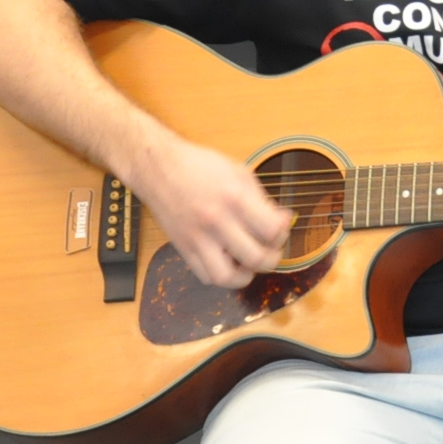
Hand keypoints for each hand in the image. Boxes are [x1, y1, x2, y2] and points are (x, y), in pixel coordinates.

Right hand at [131, 130, 292, 288]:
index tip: (282, 226)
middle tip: (271, 250)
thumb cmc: (201, 166)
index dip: (283, 232)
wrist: (159, 168)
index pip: (272, 230)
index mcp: (235, 198)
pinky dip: (222, 276)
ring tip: (249, 263)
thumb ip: (261, 199)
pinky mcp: (183, 248)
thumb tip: (282, 220)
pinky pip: (205, 276)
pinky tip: (229, 262)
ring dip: (245, 275)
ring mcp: (197, 238)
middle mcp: (216, 221)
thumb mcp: (239, 173)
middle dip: (272, 258)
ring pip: (227, 277)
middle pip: (255, 257)